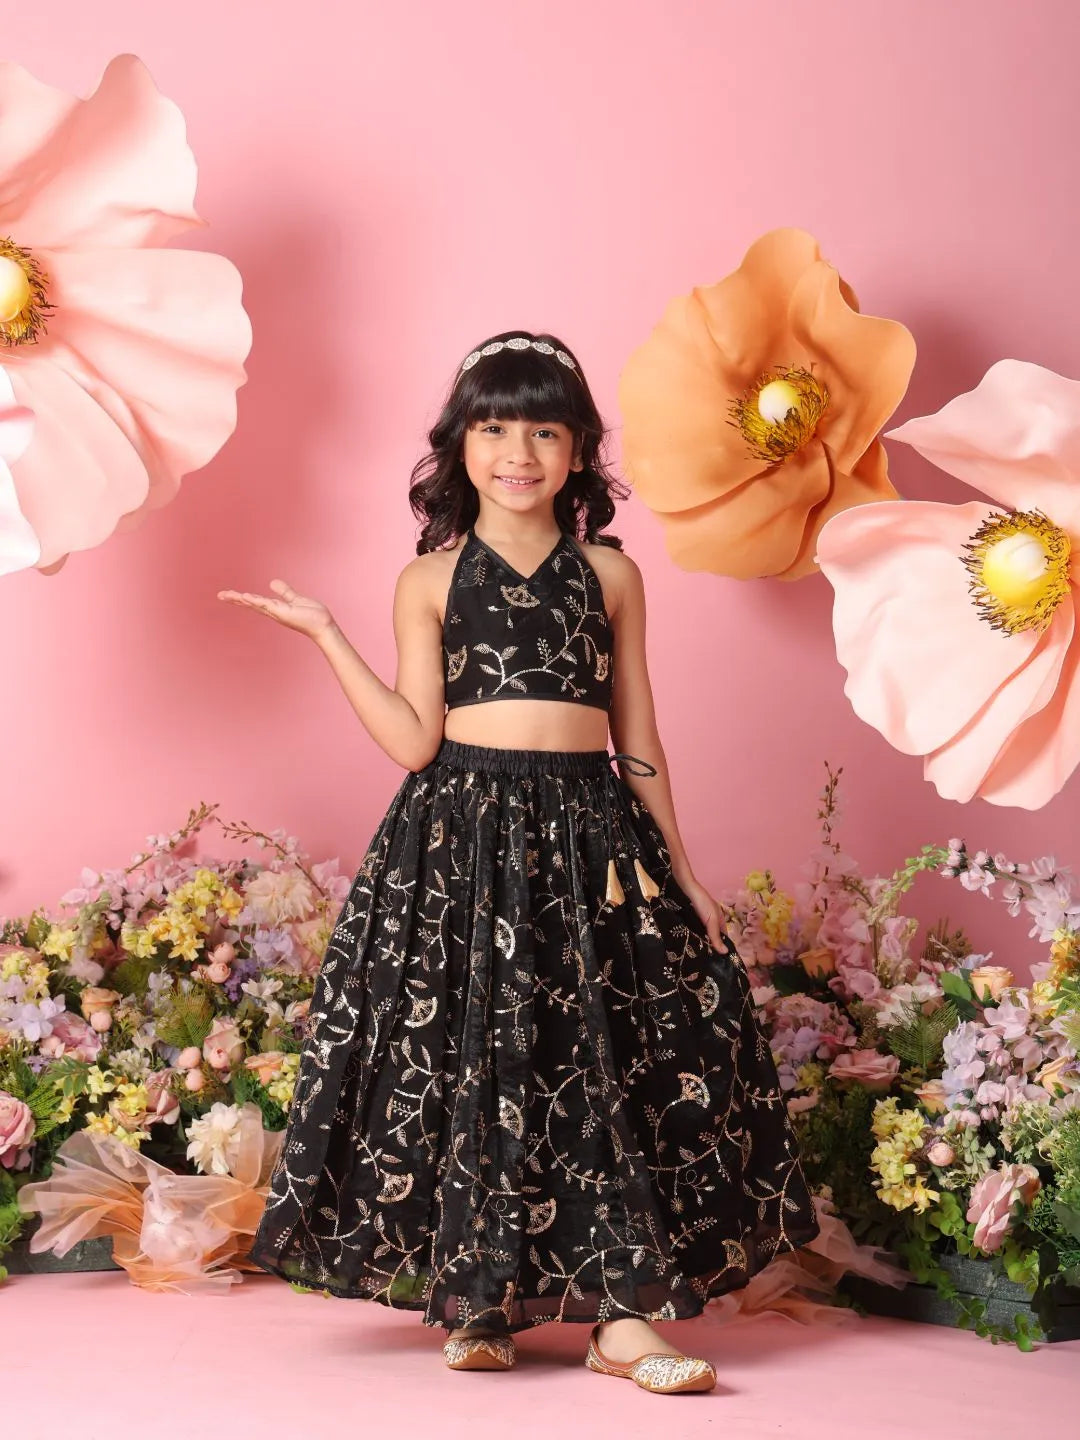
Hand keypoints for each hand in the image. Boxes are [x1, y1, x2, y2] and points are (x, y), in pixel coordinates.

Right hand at [217, 579, 335, 640]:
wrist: (323, 625)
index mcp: (275, 608)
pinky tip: (245, 596)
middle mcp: (273, 612)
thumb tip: (272, 583)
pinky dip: (255, 600)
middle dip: (235, 599)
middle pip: (250, 604)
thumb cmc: (312, 615)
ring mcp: (277, 612)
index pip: (255, 601)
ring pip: (255, 604)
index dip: (241, 598)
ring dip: (241, 599)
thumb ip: (284, 592)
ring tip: (226, 595)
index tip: (228, 594)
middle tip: (220, 595)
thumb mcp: (295, 599)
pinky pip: (266, 605)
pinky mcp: (282, 612)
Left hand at [676, 872, 737, 960]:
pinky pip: (691, 931)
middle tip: (704, 963)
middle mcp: (710, 921)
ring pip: (700, 935)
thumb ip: (716, 936)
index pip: (723, 937)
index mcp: (719, 920)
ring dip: (698, 943)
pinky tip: (686, 946)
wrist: (684, 887)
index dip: (722, 948)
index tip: (718, 962)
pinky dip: (690, 937)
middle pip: (711, 937)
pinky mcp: (688, 919)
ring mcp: (698, 920)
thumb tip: (725, 953)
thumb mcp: (711, 920)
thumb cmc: (701, 902)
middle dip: (709, 947)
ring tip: (695, 958)